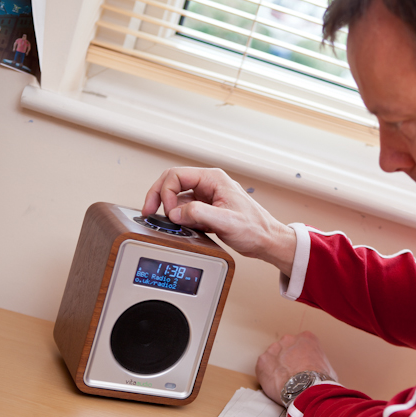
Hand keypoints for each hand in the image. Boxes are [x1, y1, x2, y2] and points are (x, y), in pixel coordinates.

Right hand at [143, 167, 296, 275]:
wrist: (267, 241)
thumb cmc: (256, 228)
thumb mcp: (227, 221)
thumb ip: (200, 214)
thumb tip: (177, 213)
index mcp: (214, 179)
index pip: (176, 175)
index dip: (165, 192)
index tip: (167, 212)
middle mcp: (209, 184)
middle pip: (172, 183)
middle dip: (159, 196)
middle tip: (148, 212)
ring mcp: (207, 197)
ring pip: (177, 197)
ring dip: (169, 210)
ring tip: (169, 224)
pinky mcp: (207, 210)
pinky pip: (185, 210)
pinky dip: (179, 219)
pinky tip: (181, 228)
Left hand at [256, 332, 337, 405]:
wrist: (305, 388)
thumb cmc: (319, 380)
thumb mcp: (329, 369)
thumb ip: (321, 365)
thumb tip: (322, 376)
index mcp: (307, 338)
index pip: (302, 344)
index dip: (301, 357)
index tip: (302, 367)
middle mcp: (289, 339)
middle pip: (286, 348)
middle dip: (287, 360)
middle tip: (291, 375)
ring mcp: (274, 348)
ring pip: (273, 357)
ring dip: (276, 367)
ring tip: (282, 382)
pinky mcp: (262, 360)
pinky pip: (263, 368)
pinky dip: (266, 376)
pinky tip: (274, 384)